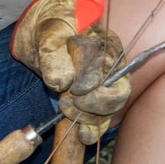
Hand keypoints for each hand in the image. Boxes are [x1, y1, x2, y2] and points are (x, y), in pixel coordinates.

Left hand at [11, 0, 132, 142]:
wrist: (47, 36)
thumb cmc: (52, 29)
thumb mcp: (48, 35)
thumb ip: (53, 55)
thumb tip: (61, 82)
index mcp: (107, 44)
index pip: (109, 69)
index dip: (92, 82)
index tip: (75, 89)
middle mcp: (113, 67)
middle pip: (118, 93)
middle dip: (93, 102)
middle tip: (68, 101)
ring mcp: (106, 86)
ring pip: (110, 110)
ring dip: (88, 117)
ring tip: (64, 108)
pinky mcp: (95, 102)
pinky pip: (101, 119)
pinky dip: (92, 129)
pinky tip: (82, 134)